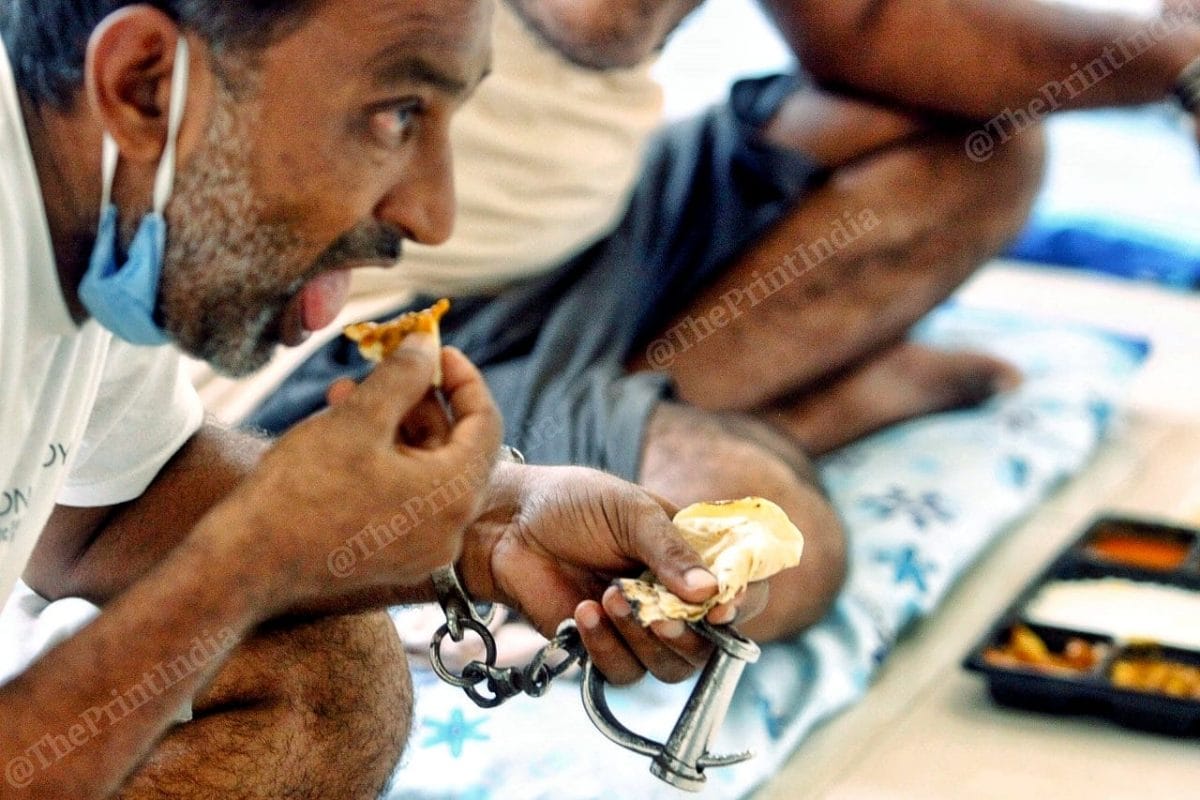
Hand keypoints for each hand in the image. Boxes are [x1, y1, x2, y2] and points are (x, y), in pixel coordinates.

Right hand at [209, 336, 502, 612]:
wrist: (243, 566)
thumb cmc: (301, 491)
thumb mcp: (357, 418)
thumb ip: (403, 376)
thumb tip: (427, 344)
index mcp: (454, 497)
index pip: (485, 424)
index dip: (464, 379)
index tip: (436, 348)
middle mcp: (449, 531)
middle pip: (454, 448)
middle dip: (418, 400)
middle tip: (385, 365)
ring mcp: (421, 551)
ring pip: (423, 471)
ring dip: (394, 427)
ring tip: (344, 393)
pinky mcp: (391, 560)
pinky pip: (404, 499)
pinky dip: (383, 462)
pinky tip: (341, 433)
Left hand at [459, 462, 768, 684]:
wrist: (508, 524)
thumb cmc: (572, 504)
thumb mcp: (629, 511)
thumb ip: (669, 551)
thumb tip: (712, 592)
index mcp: (691, 556)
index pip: (740, 589)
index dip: (741, 604)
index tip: (723, 608)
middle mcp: (673, 598)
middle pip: (710, 644)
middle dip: (686, 634)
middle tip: (657, 613)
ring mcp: (639, 627)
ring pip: (670, 666)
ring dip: (643, 639)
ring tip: (609, 598)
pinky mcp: (603, 648)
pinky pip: (624, 671)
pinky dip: (606, 647)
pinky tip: (584, 611)